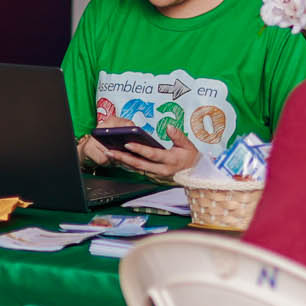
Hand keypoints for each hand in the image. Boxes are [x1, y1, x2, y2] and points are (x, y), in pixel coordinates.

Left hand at [84, 131, 200, 179]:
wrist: (195, 176)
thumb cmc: (191, 159)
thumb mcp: (188, 145)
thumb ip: (178, 136)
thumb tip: (169, 127)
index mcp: (170, 160)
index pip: (152, 154)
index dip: (139, 149)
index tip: (127, 143)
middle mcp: (162, 170)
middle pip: (139, 164)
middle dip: (123, 158)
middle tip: (110, 151)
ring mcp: (157, 176)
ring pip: (137, 169)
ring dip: (123, 162)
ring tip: (110, 153)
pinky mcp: (154, 178)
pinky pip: (139, 171)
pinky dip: (128, 165)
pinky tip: (119, 159)